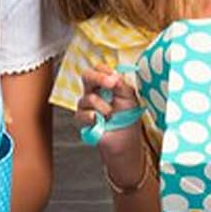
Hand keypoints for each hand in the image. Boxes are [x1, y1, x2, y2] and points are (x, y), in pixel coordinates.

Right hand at [74, 68, 148, 186]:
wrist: (125, 142)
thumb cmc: (127, 119)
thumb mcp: (129, 98)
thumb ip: (121, 85)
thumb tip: (114, 75)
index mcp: (106, 84)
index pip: (99, 69)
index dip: (104, 70)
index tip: (114, 78)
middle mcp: (94, 91)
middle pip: (86, 76)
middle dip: (98, 78)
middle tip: (111, 84)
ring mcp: (86, 104)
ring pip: (88, 98)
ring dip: (103, 107)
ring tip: (111, 116)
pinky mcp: (81, 119)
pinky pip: (82, 114)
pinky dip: (93, 118)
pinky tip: (101, 122)